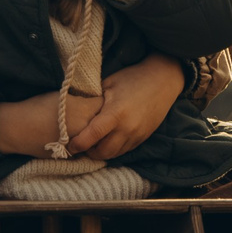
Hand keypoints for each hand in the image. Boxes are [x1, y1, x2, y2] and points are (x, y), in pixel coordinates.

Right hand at [0, 88, 101, 157]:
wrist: (17, 128)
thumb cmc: (37, 107)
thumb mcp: (63, 96)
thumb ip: (82, 100)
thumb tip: (94, 102)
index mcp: (85, 110)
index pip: (104, 104)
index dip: (100, 102)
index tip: (94, 100)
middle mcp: (87, 128)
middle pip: (104, 123)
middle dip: (100, 118)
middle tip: (88, 113)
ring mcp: (81, 144)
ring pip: (96, 138)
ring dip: (93, 133)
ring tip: (80, 126)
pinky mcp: (73, 156)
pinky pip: (85, 149)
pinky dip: (83, 144)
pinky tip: (73, 137)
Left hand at [68, 56, 187, 158]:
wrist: (163, 80)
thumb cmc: (132, 78)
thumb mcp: (108, 84)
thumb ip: (93, 101)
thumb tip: (74, 112)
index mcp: (115, 113)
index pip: (92, 136)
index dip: (77, 144)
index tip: (68, 145)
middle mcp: (127, 128)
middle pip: (102, 152)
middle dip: (88, 152)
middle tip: (80, 145)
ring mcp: (137, 135)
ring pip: (114, 154)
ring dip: (101, 152)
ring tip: (92, 144)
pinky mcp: (143, 138)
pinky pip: (124, 150)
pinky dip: (114, 149)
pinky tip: (107, 140)